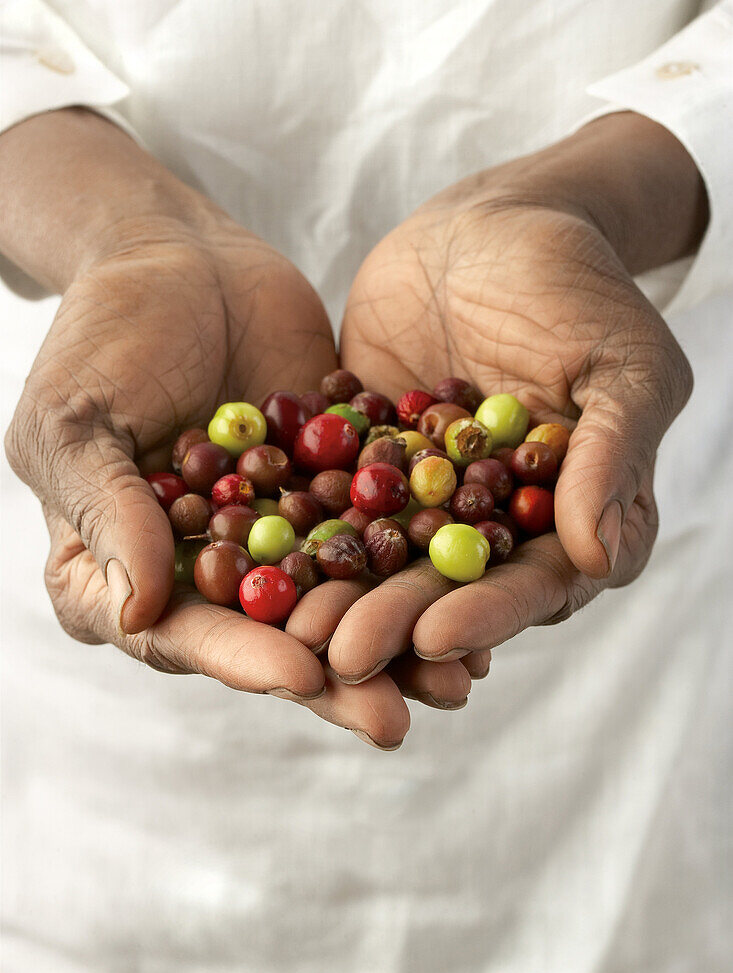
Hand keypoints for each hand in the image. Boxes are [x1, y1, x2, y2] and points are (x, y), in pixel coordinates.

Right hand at [1, 110, 446, 748]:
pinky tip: (477, 588)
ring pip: (333, 599)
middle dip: (333, 678)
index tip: (301, 676)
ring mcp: (271, 532)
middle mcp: (201, 568)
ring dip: (392, 640)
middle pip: (266, 638)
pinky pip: (376, 533)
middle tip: (395, 719)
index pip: (176, 632)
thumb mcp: (81, 418)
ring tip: (457, 678)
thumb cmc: (104, 334)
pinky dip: (422, 560)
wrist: (178, 254)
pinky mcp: (329, 489)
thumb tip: (137, 613)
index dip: (238, 657)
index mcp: (120, 570)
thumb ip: (113, 509)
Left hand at [315, 113, 704, 677]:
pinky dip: (295, 526)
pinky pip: (328, 498)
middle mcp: (492, 524)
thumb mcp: (619, 361)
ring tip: (292, 626)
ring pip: (381, 558)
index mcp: (568, 516)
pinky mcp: (364, 462)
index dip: (489, 613)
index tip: (438, 637)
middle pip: (448, 589)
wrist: (491, 222)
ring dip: (340, 596)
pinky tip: (253, 555)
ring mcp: (422, 497)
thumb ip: (612, 453)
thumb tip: (599, 555)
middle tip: (344, 653)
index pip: (535, 582)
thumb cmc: (578, 285)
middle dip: (398, 622)